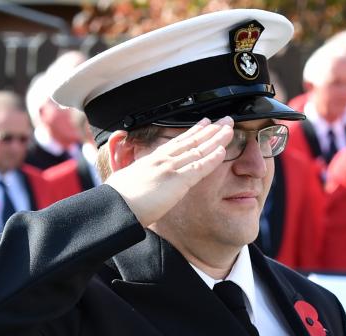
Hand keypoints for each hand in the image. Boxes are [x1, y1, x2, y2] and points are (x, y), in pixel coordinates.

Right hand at [104, 117, 234, 227]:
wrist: (115, 206)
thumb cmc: (117, 197)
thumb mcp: (123, 177)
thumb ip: (130, 170)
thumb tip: (129, 173)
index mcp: (152, 158)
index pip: (177, 142)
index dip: (194, 131)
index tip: (206, 123)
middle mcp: (163, 159)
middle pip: (192, 140)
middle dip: (211, 130)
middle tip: (226, 120)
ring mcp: (170, 168)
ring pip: (199, 150)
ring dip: (217, 139)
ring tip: (230, 129)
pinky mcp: (176, 181)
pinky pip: (199, 168)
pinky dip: (212, 158)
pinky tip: (223, 150)